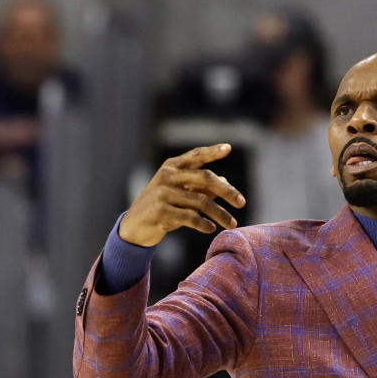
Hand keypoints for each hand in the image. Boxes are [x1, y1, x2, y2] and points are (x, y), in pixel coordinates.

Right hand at [119, 144, 245, 246]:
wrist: (134, 227)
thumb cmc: (162, 208)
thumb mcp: (180, 194)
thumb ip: (201, 187)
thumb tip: (226, 181)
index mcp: (172, 167)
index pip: (195, 156)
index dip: (212, 152)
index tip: (228, 148)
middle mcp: (167, 177)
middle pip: (205, 178)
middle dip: (227, 191)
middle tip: (242, 202)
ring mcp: (163, 194)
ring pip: (201, 201)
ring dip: (220, 214)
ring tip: (232, 224)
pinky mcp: (161, 212)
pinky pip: (191, 217)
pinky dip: (204, 224)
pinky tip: (211, 229)